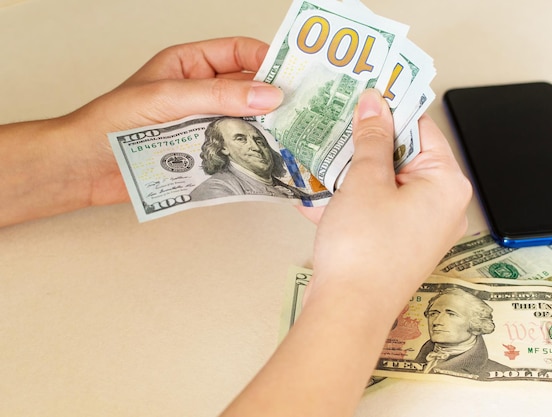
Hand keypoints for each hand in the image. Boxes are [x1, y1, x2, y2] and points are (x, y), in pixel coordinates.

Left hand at [65, 36, 283, 206]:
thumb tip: (268, 94)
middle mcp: (200, 91)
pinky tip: (267, 159)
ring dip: (265, 128)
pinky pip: (232, 147)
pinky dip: (250, 152)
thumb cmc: (112, 122)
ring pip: (244, 119)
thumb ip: (218, 96)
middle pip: (248, 88)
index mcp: (190, 64)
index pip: (239, 53)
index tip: (295, 76)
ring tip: (293, 137)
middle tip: (303, 111)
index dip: (268, 60)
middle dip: (274, 98)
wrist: (84, 167)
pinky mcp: (200, 151)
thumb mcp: (168, 99)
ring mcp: (202, 122)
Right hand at [220, 89, 471, 416]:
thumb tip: (376, 103)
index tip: (367, 94)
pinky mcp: (403, 243)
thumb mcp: (365, 180)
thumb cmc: (363, 251)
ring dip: (356, 173)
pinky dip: (356, 201)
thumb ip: (372, 137)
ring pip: (389, 183)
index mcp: (447, 184)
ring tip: (325, 165)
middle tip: (339, 129)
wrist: (348, 311)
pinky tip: (323, 199)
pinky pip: (381, 209)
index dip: (393, 108)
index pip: (423, 128)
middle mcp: (444, 206)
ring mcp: (424, 227)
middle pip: (406, 156)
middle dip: (368, 144)